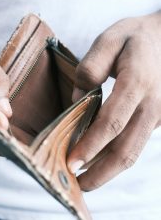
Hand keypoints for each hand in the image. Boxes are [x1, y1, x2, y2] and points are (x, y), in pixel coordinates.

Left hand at [68, 11, 160, 190]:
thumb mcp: (108, 41)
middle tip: (78, 185)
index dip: (91, 146)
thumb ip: (90, 68)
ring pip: (132, 151)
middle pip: (125, 149)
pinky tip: (99, 159)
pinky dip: (116, 156)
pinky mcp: (156, 119)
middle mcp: (151, 104)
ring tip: (86, 180)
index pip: (111, 123)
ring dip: (108, 169)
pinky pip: (135, 143)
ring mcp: (157, 114)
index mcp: (137, 83)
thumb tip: (78, 100)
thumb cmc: (133, 38)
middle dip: (100, 172)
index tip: (71, 163)